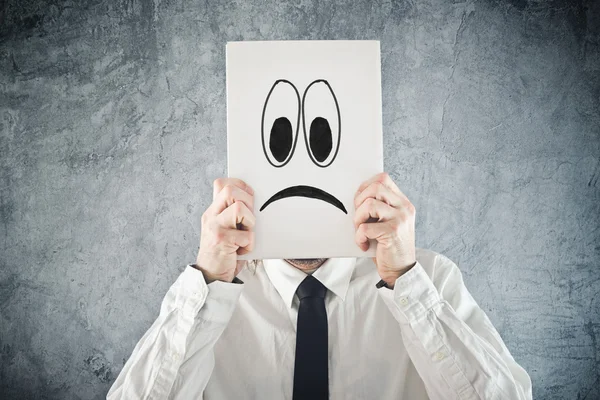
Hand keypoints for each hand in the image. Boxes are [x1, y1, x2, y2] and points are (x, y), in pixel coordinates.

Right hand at [195, 178, 254, 282]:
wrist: (211, 276)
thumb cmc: (223, 252)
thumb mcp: (224, 228)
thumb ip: (233, 214)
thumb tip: (253, 200)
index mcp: (213, 210)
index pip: (222, 184)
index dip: (239, 185)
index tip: (250, 195)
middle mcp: (211, 216)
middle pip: (230, 191)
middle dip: (247, 201)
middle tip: (248, 218)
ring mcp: (215, 227)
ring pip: (238, 208)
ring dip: (249, 221)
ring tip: (245, 233)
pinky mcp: (221, 240)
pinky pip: (246, 234)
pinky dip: (249, 244)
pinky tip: (242, 250)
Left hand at [354, 173, 416, 288]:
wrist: (401, 270)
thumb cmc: (390, 246)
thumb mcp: (388, 222)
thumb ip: (379, 208)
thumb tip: (356, 197)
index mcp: (403, 203)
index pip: (383, 179)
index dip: (365, 186)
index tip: (358, 200)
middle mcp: (404, 208)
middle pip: (376, 186)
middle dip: (360, 200)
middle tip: (358, 217)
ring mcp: (400, 219)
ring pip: (369, 205)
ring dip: (358, 219)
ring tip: (361, 231)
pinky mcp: (392, 233)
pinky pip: (365, 227)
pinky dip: (359, 237)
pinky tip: (364, 244)